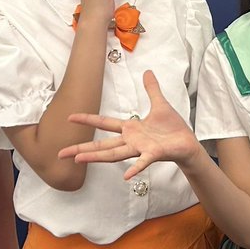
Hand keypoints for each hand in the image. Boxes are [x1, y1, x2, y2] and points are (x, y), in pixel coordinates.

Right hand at [58, 71, 199, 179]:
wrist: (188, 143)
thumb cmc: (173, 128)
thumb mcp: (160, 104)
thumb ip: (152, 89)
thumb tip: (148, 71)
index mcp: (131, 128)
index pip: (104, 123)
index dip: (88, 119)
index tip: (69, 117)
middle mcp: (131, 141)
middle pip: (101, 144)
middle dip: (81, 148)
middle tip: (61, 153)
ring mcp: (140, 149)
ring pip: (114, 154)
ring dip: (96, 157)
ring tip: (79, 160)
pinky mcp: (154, 154)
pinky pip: (143, 162)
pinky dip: (135, 168)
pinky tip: (125, 177)